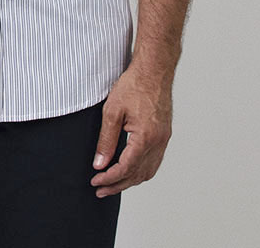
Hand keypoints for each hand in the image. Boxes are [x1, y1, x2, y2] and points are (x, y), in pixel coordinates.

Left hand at [90, 65, 172, 196]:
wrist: (154, 69)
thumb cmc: (134, 85)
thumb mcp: (112, 111)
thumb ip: (106, 140)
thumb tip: (99, 163)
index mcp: (145, 138)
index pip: (125, 168)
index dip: (109, 178)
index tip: (95, 181)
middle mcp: (158, 142)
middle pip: (137, 174)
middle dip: (118, 184)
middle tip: (100, 189)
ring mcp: (163, 139)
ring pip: (148, 171)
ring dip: (131, 180)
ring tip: (113, 183)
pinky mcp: (164, 134)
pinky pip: (155, 161)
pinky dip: (141, 170)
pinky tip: (131, 169)